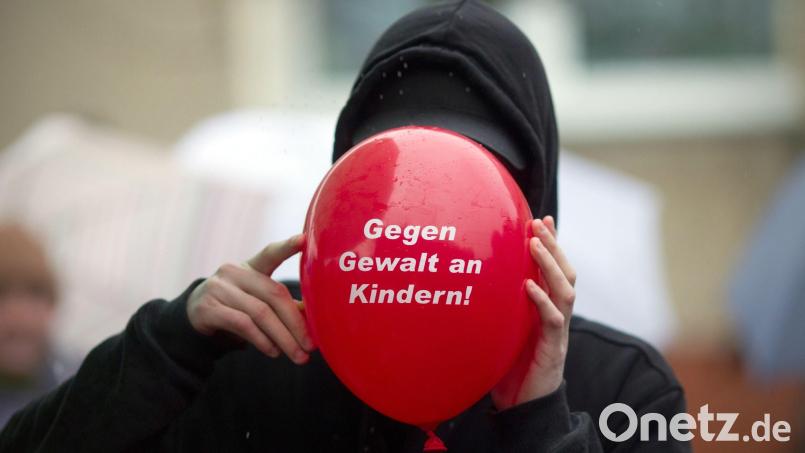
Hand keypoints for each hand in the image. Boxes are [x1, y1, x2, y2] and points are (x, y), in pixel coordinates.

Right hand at [186, 234, 314, 364]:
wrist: (193, 318)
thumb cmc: (236, 307)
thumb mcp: (258, 300)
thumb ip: (284, 305)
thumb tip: (314, 316)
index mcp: (251, 267)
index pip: (270, 253)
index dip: (286, 247)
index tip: (303, 239)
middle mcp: (234, 272)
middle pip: (273, 294)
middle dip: (295, 323)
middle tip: (310, 346)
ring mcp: (218, 288)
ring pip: (260, 313)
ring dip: (282, 338)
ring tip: (297, 355)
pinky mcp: (208, 308)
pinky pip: (243, 325)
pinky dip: (262, 340)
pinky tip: (273, 352)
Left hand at [492, 216, 575, 409]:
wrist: (522, 409)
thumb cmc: (509, 370)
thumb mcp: (501, 331)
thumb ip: (497, 309)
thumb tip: (470, 283)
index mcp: (546, 311)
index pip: (554, 271)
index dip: (552, 245)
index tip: (541, 220)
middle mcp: (556, 317)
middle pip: (565, 274)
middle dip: (554, 246)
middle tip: (540, 223)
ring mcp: (557, 332)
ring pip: (565, 291)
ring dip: (551, 265)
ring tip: (536, 244)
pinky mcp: (553, 350)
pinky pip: (552, 321)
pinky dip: (542, 301)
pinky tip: (529, 286)